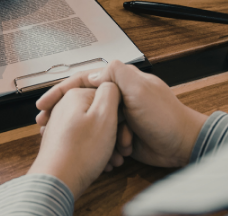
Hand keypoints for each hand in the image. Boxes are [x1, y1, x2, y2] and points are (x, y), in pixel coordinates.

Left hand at [27, 83, 120, 198]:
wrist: (57, 180)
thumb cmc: (80, 152)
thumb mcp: (105, 116)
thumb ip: (111, 91)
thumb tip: (111, 82)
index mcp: (75, 95)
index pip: (108, 94)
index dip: (120, 113)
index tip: (125, 129)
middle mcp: (65, 105)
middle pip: (100, 113)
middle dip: (115, 131)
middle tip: (122, 147)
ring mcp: (62, 122)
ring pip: (94, 128)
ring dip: (108, 143)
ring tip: (114, 158)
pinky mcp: (62, 138)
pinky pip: (85, 138)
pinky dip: (96, 149)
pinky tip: (103, 162)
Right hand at [36, 60, 207, 168]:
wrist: (183, 145)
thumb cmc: (166, 116)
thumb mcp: (140, 89)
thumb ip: (117, 74)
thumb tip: (93, 73)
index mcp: (120, 81)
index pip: (83, 80)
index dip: (61, 91)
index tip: (44, 104)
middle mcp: (118, 96)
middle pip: (83, 101)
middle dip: (64, 114)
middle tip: (46, 125)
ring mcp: (120, 116)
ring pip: (91, 122)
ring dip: (85, 133)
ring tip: (70, 141)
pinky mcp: (122, 134)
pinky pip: (102, 139)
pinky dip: (100, 146)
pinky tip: (97, 154)